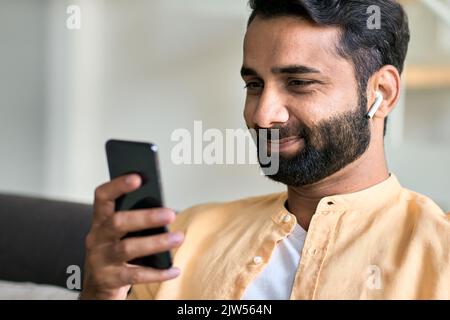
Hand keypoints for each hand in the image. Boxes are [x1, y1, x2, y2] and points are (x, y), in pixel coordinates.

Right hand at [79, 174, 183, 299]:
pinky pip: (136, 275)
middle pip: (118, 222)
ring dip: (157, 243)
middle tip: (171, 214)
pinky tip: (174, 269)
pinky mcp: (108, 279)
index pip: (103, 196)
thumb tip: (165, 210)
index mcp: (100, 220)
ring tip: (179, 238)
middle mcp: (97, 238)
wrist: (98, 287)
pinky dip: (158, 273)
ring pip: (128, 248)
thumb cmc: (115, 252)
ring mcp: (101, 259)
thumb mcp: (119, 234)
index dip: (118, 185)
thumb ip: (134, 221)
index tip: (138, 177)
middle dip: (146, 217)